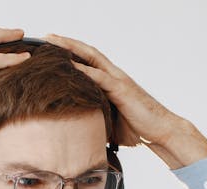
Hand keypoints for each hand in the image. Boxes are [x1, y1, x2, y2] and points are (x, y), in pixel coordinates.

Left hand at [43, 34, 206, 168]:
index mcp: (110, 82)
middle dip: (66, 43)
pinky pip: (101, 77)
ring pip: (92, 58)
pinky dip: (85, 70)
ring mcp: (118, 80)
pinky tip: (70, 65)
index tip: (50, 48)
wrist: (160, 133)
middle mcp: (114, 76)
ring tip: (53, 42)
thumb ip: (93, 117)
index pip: (87, 61)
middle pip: (87, 52)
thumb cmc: (136, 129)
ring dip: (72, 49)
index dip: (69, 52)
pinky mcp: (122, 90)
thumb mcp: (108, 123)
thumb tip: (74, 128)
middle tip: (46, 37)